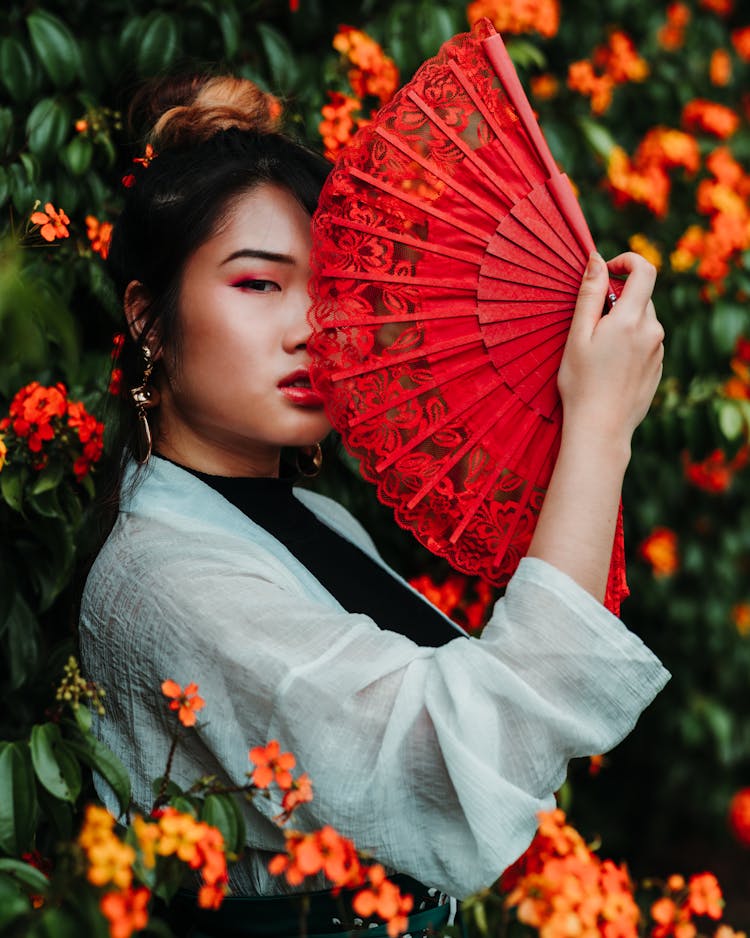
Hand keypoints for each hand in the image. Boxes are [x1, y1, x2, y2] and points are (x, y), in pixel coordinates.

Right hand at [558, 251, 663, 447]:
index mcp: (631, 320)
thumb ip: (590, 294)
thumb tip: (598, 260)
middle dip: (618, 299)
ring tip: (598, 352)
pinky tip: (609, 367)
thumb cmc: (581, 383)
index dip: (627, 261)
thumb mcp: (578, 335)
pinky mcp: (658, 367)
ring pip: (643, 321)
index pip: (645, 270)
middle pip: (641, 297)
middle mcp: (652, 332)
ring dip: (623, 323)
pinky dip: (629, 343)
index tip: (607, 270)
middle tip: (590, 324)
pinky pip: (646, 343)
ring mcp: (658, 351)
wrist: (600, 428)